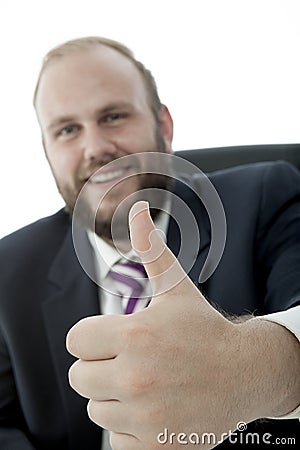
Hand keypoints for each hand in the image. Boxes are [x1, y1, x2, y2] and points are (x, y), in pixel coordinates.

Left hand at [67, 201, 298, 448]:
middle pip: (80, 376)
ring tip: (146, 384)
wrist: (245, 373)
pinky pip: (116, 439)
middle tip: (131, 360)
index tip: (115, 337)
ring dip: (114, 397)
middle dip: (100, 366)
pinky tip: (155, 409)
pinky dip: (130, 426)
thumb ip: (151, 250)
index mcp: (136, 335)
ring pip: (96, 408)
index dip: (93, 337)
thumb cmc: (204, 328)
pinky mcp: (155, 444)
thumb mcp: (177, 288)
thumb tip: (137, 210)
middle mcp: (136, 377)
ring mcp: (145, 416)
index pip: (75, 340)